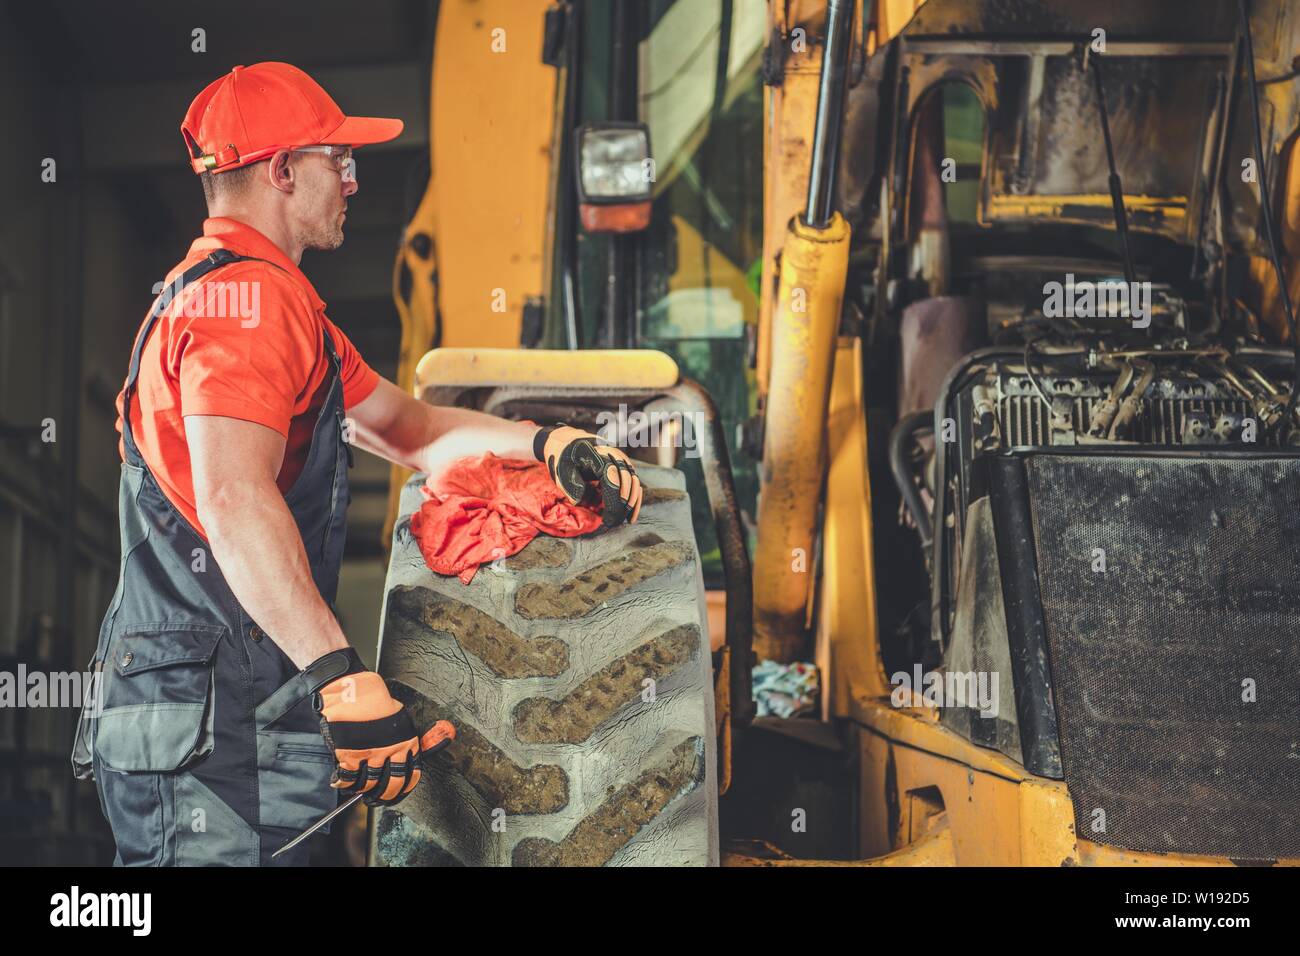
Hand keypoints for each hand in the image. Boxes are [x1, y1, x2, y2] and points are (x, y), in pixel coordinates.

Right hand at [309, 649, 455, 804]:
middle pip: (390, 785)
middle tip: (376, 799)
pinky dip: (343, 783)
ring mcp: (369, 754)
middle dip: (383, 796)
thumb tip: (416, 756)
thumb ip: (407, 742)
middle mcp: (390, 752)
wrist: (354, 691)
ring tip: (359, 789)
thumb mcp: (402, 721)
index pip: (411, 776)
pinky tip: (341, 781)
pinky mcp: (349, 754)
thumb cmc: (378, 703)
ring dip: (362, 790)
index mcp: (407, 744)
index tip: (396, 795)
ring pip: (368, 784)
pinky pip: (348, 778)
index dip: (403, 790)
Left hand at [534, 424, 642, 525]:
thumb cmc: (566, 460)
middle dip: (623, 503)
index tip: (609, 518)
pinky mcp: (625, 466)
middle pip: (626, 480)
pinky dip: (635, 499)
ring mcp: (622, 460)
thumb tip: (579, 501)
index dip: (613, 500)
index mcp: (598, 455)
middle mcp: (614, 455)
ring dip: (632, 502)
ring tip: (626, 520)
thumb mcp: (563, 471)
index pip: (611, 478)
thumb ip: (571, 485)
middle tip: (616, 521)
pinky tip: (631, 515)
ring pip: (634, 482)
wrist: (571, 444)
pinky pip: (635, 483)